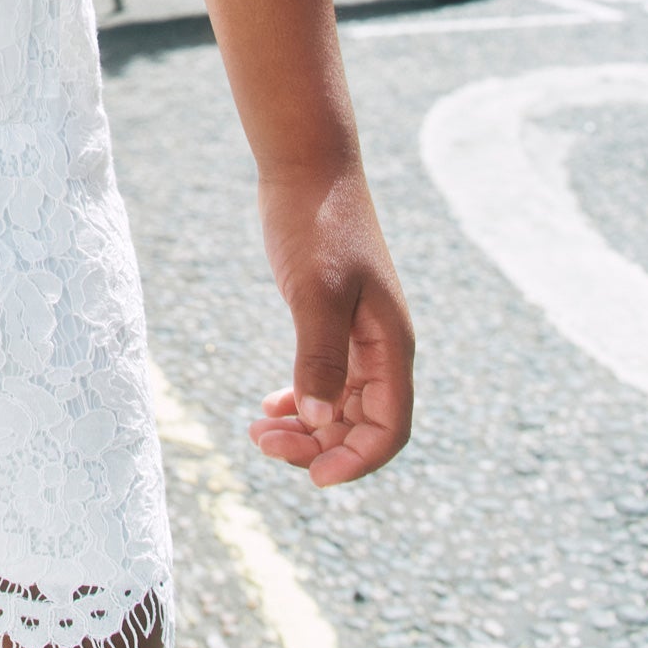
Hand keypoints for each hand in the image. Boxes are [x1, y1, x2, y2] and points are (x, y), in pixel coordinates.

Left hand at [248, 165, 412, 486]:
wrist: (306, 169)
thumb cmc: (315, 225)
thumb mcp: (314, 291)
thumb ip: (319, 354)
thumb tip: (317, 420)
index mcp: (391, 345)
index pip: (390, 428)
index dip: (357, 461)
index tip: (313, 479)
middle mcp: (382, 346)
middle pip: (361, 423)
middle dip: (317, 445)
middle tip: (260, 443)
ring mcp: (359, 334)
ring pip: (340, 404)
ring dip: (305, 426)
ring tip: (256, 431)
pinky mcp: (333, 319)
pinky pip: (326, 378)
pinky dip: (301, 398)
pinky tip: (270, 406)